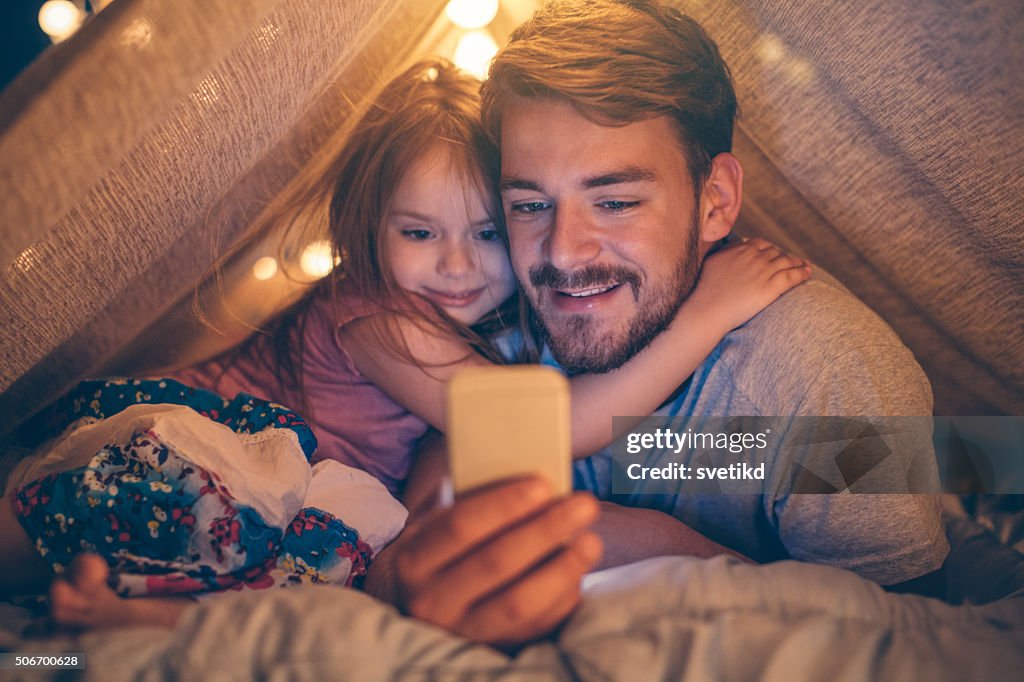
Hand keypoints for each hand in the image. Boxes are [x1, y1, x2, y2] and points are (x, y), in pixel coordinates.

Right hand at [364, 477, 601, 649]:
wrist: (412, 606)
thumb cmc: (435, 550)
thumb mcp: (431, 523)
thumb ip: (465, 499)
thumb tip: (523, 473)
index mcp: (413, 559)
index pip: (460, 527)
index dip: (503, 504)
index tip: (543, 484)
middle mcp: (432, 600)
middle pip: (496, 563)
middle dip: (545, 530)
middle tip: (584, 504)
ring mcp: (462, 631)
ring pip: (518, 604)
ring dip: (562, 569)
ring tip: (590, 540)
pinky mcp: (491, 648)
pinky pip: (534, 627)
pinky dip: (561, 599)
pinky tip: (578, 571)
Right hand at [688, 237, 810, 331]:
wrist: (708, 308)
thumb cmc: (705, 288)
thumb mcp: (712, 261)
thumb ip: (725, 251)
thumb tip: (732, 246)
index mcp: (740, 249)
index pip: (761, 244)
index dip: (769, 248)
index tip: (773, 253)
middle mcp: (754, 257)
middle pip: (776, 252)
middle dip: (784, 256)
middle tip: (792, 261)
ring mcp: (764, 271)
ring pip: (787, 262)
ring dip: (797, 262)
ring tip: (804, 265)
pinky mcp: (771, 287)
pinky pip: (792, 276)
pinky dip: (802, 273)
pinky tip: (808, 273)